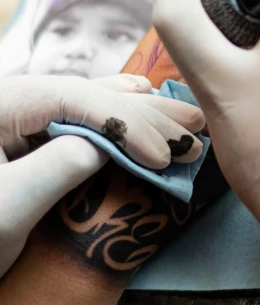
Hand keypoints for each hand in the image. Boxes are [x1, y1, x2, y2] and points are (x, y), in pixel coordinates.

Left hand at [0, 73, 204, 276]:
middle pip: (87, 97)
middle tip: (195, 127)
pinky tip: (139, 96)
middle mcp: (13, 104)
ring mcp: (21, 120)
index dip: (126, 123)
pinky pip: (80, 119)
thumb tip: (106, 147)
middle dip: (144, 114)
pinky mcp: (29, 139)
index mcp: (1, 107)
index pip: (73, 101)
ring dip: (141, 113)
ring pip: (90, 105)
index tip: (162, 155)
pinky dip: (117, 116)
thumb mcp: (7, 209)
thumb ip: (58, 168)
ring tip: (184, 115)